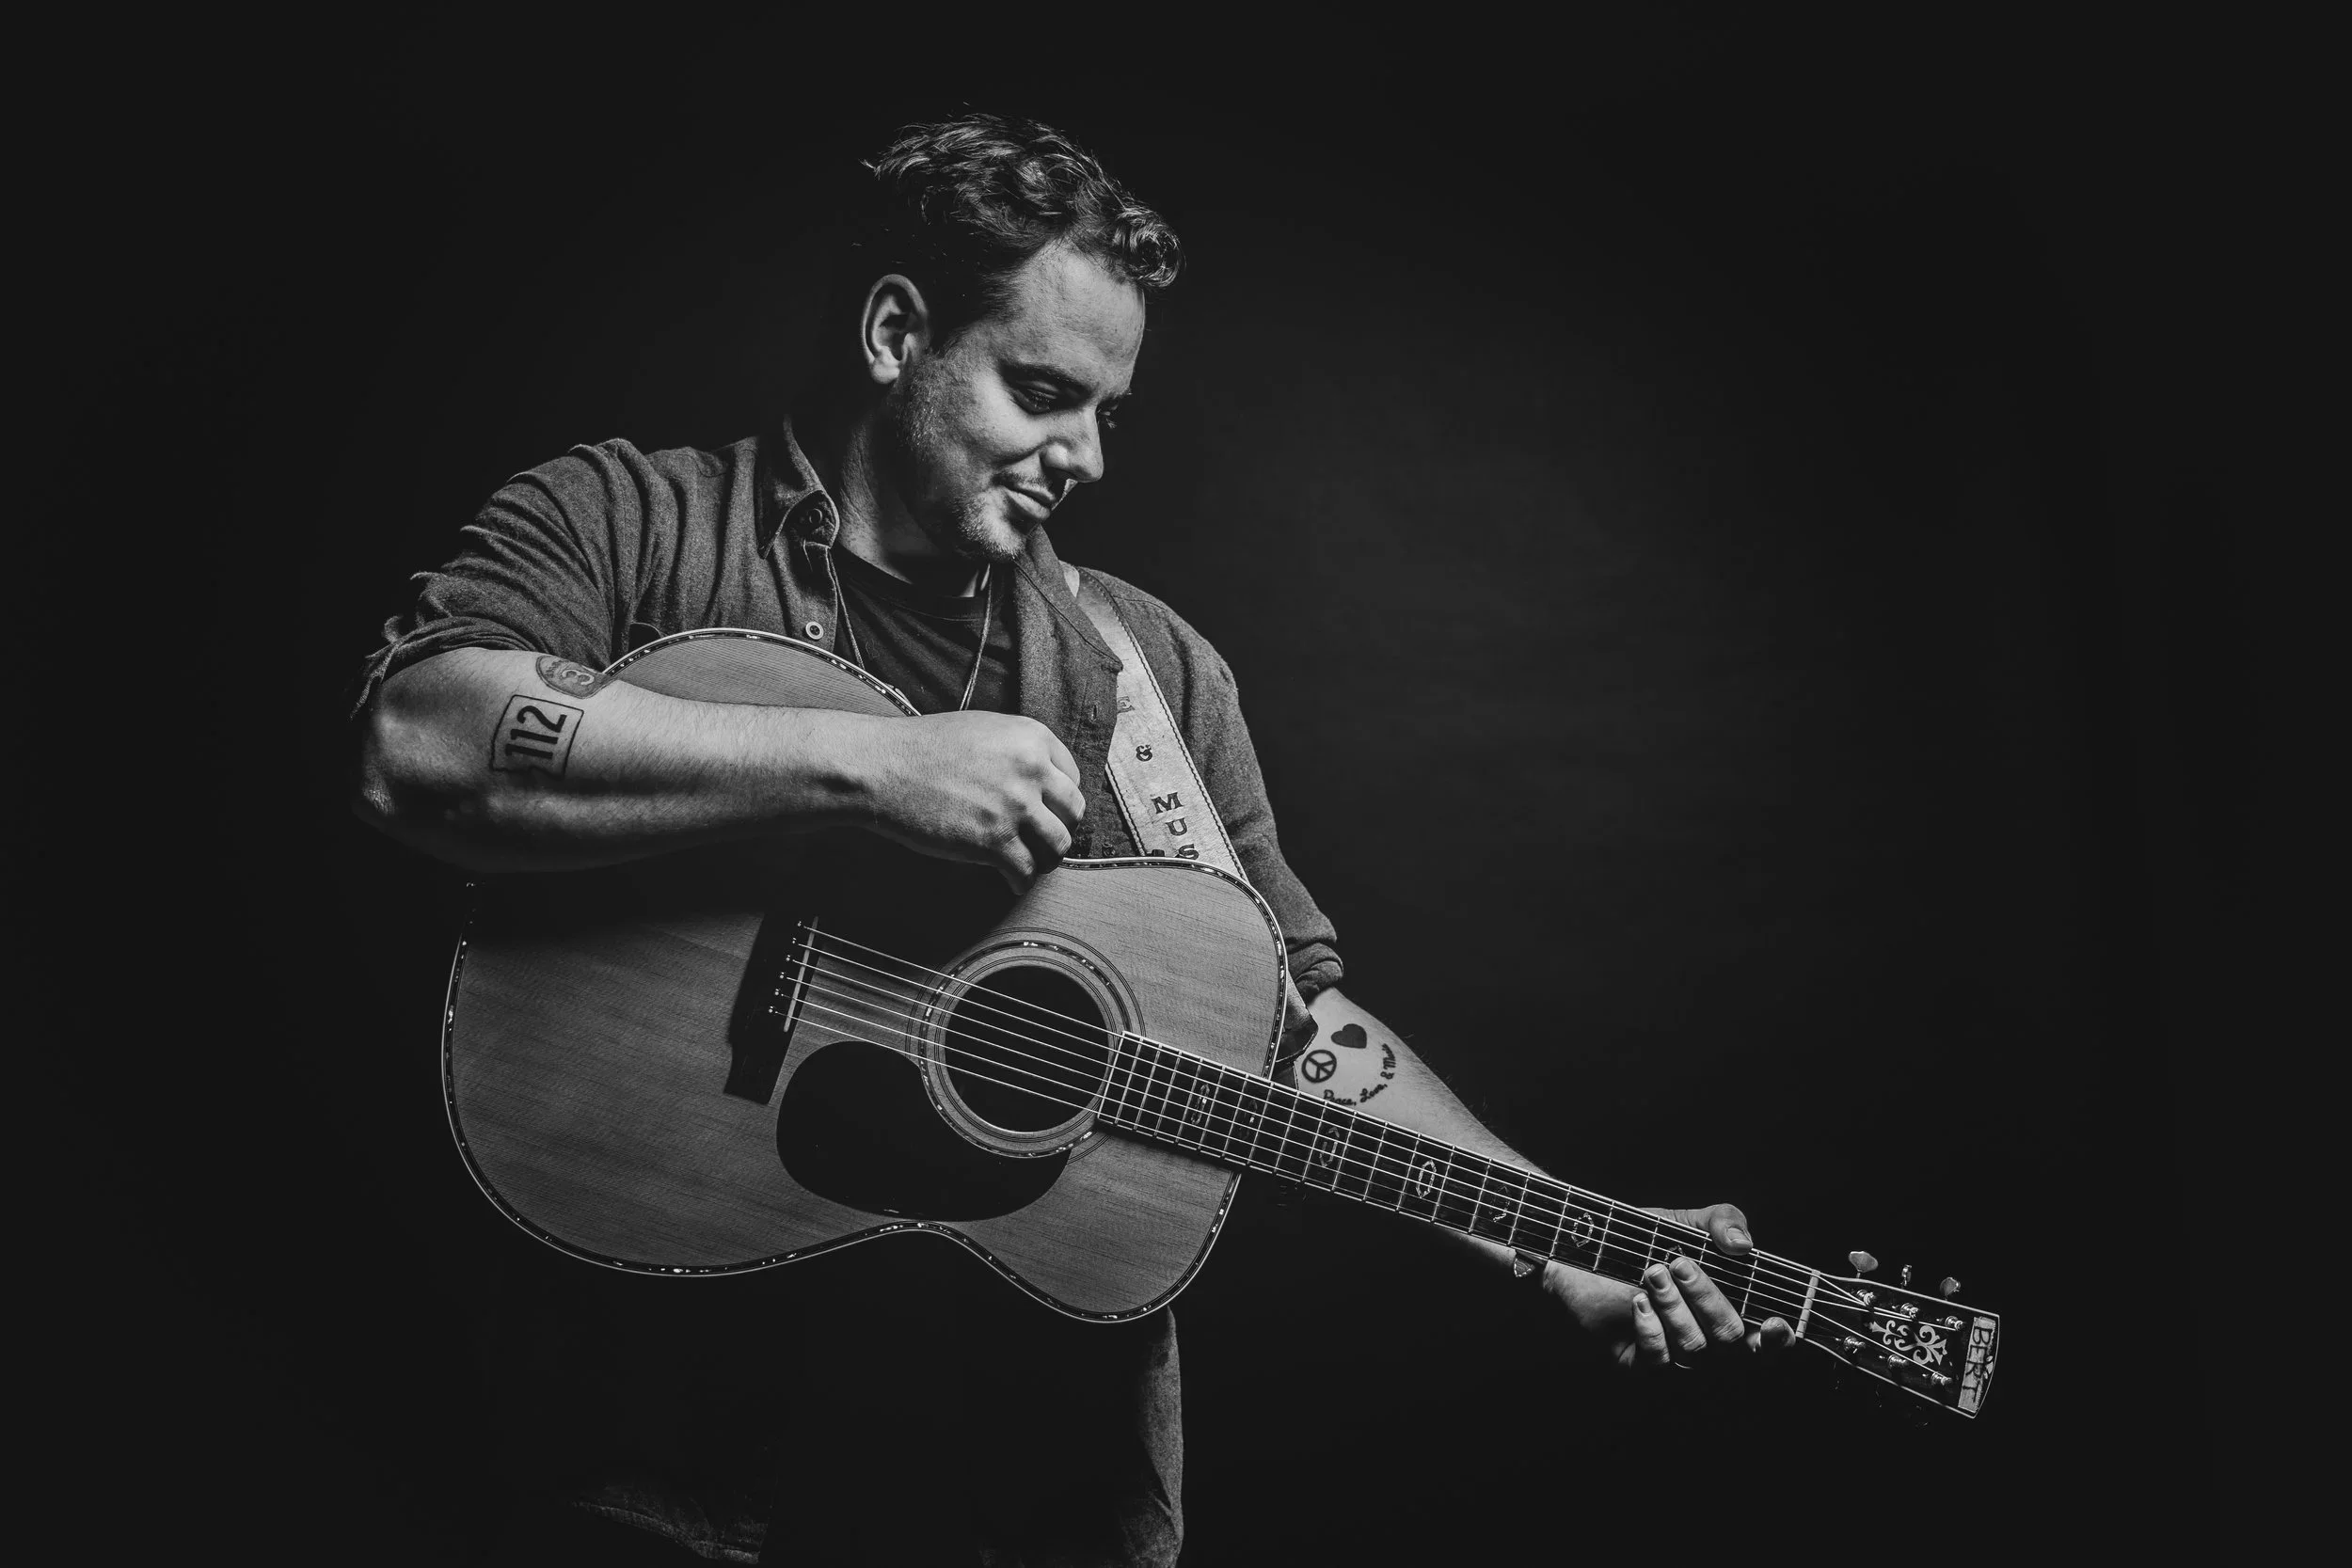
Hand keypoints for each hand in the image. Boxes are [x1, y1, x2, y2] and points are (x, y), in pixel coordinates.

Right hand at [857, 711, 1086, 890]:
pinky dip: (1020, 881)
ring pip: (1058, 846)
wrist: (882, 767)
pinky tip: (1011, 881)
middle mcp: (1031, 769)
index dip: (1060, 800)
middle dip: (1060, 829)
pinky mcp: (993, 840)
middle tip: (1045, 840)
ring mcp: (1014, 806)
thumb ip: (1017, 751)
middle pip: (1073, 813)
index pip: (1072, 777)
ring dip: (1047, 860)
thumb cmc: (922, 748)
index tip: (1050, 813)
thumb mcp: (983, 730)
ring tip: (1032, 863)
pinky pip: (1026, 871)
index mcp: (1031, 737)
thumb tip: (1040, 783)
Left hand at [1541, 1203, 1795, 1369]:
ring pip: (1695, 1348)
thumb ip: (1723, 1221)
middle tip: (1679, 1264)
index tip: (1773, 1323)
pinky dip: (1651, 1327)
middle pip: (1730, 1339)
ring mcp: (1677, 1356)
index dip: (1778, 1338)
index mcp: (1728, 1309)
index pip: (1767, 1339)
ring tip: (1652, 1273)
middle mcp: (1708, 1339)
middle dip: (1708, 1298)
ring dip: (1675, 1306)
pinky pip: (1659, 1359)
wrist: (1583, 1251)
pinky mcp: (1641, 1364)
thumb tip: (1742, 1244)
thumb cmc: (1641, 1240)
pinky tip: (1638, 1302)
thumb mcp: (1685, 1223)